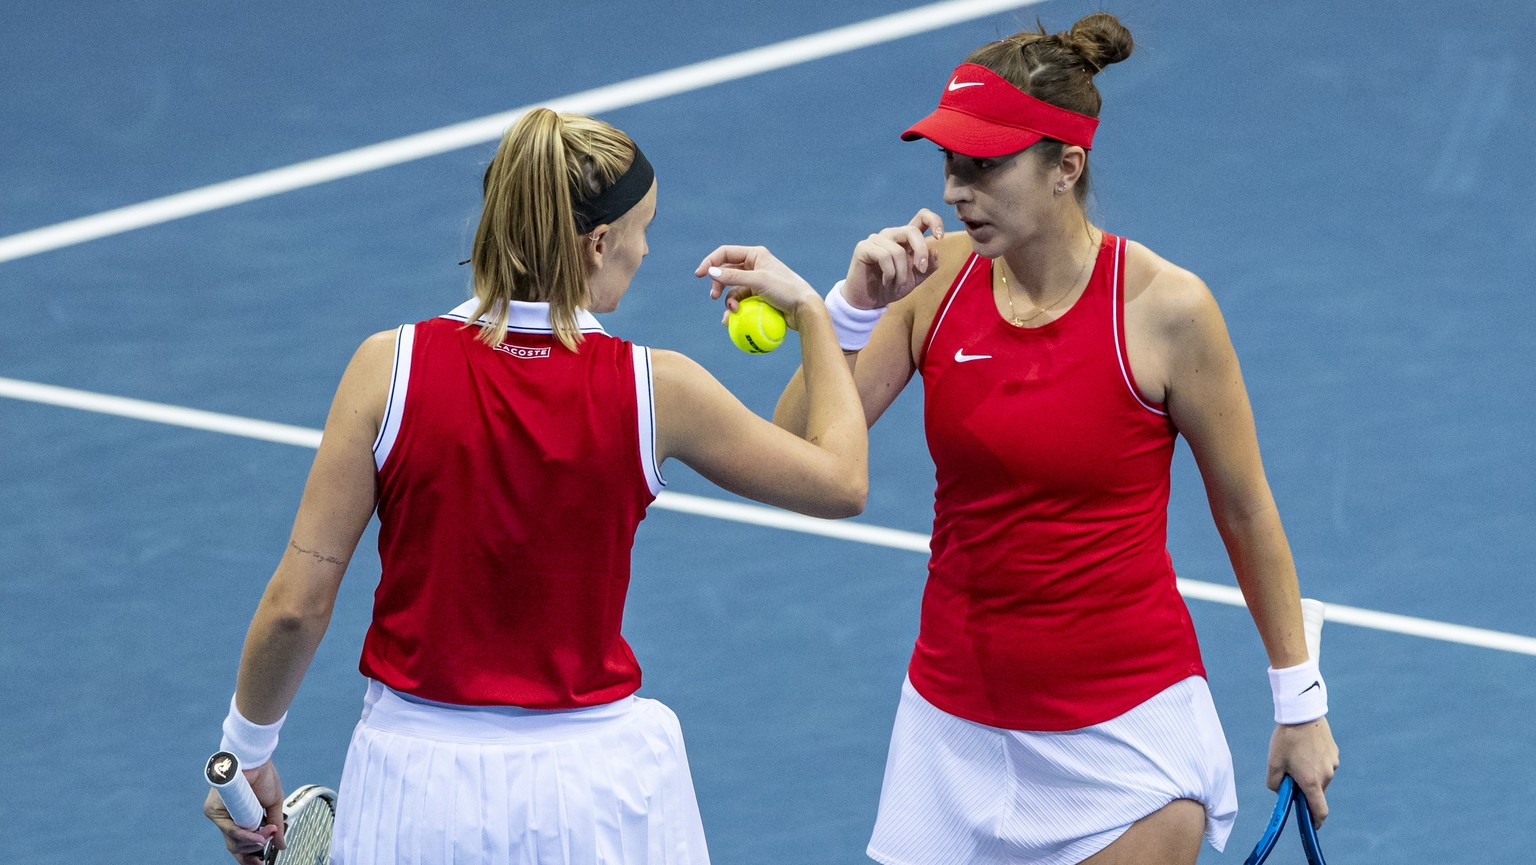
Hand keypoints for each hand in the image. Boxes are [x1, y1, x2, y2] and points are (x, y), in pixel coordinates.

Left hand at [204, 760, 286, 864]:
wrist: (256, 759)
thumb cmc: (264, 776)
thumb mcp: (274, 805)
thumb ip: (276, 827)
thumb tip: (281, 846)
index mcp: (241, 818)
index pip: (240, 844)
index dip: (250, 857)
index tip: (260, 864)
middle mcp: (228, 819)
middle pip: (237, 847)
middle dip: (255, 850)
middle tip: (270, 842)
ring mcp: (220, 815)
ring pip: (233, 842)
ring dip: (254, 841)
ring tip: (269, 832)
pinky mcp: (214, 810)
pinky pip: (230, 831)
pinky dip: (245, 836)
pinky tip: (258, 837)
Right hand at [695, 245, 818, 329]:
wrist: (804, 310)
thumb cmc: (785, 290)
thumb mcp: (758, 281)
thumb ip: (733, 276)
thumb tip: (710, 271)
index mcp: (755, 255)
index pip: (725, 253)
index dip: (710, 262)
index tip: (699, 275)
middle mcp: (755, 266)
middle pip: (726, 272)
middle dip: (718, 285)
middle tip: (715, 297)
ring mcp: (756, 283)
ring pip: (732, 290)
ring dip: (728, 301)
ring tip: (732, 312)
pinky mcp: (758, 298)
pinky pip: (740, 302)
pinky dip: (735, 310)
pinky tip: (731, 320)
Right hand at [843, 208, 945, 309]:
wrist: (869, 302)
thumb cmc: (892, 287)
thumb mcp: (916, 278)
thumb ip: (929, 266)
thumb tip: (935, 251)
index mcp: (906, 239)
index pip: (922, 217)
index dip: (934, 221)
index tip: (940, 237)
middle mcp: (892, 235)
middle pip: (912, 231)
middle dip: (921, 252)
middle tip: (921, 270)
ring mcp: (876, 239)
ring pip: (898, 250)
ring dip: (902, 273)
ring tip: (898, 285)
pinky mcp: (863, 247)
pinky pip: (884, 257)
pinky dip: (889, 274)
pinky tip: (886, 282)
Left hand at [1267, 716, 1338, 827]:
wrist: (1302, 714)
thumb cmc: (1286, 739)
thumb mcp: (1273, 763)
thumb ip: (1275, 784)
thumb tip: (1282, 791)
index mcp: (1312, 782)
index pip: (1319, 811)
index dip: (1316, 821)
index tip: (1311, 825)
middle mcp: (1326, 776)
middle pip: (1316, 792)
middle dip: (1305, 789)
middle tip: (1290, 774)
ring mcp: (1332, 764)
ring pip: (1320, 777)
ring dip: (1310, 774)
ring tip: (1296, 755)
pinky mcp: (1335, 753)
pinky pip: (1324, 764)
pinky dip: (1315, 762)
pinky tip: (1304, 747)